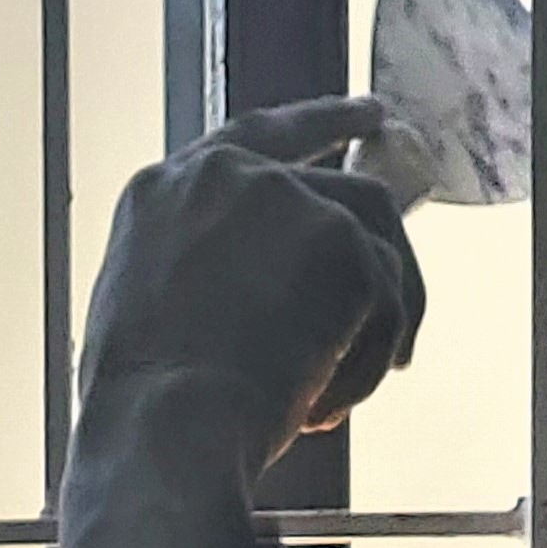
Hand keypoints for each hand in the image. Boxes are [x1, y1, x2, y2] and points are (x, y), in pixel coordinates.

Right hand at [78, 97, 428, 474]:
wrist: (162, 429)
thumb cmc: (139, 403)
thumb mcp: (145, 311)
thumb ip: (202, 272)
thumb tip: (266, 299)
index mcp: (163, 192)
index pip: (255, 138)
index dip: (318, 126)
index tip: (363, 118)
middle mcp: (227, 177)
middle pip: (338, 183)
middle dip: (385, 207)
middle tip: (407, 233)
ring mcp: (290, 201)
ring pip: (375, 246)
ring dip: (374, 319)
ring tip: (346, 383)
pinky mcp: (343, 243)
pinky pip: (387, 303)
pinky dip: (363, 364)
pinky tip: (329, 405)